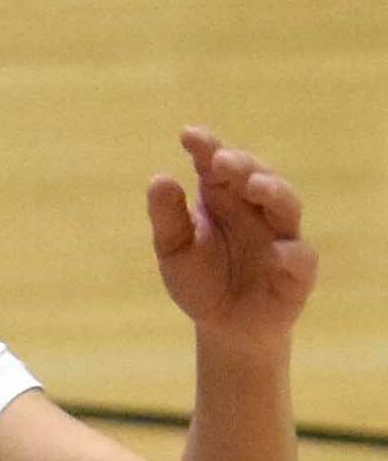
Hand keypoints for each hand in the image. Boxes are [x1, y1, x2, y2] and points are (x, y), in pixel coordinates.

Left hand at [145, 127, 315, 348]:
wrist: (223, 326)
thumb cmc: (199, 278)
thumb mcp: (174, 248)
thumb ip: (167, 216)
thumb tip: (159, 179)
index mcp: (221, 196)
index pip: (216, 162)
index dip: (207, 146)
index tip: (188, 135)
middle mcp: (254, 209)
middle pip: (256, 174)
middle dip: (241, 164)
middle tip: (221, 161)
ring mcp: (280, 237)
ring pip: (286, 205)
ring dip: (273, 191)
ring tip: (254, 186)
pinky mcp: (297, 272)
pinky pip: (301, 258)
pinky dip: (291, 254)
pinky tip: (276, 253)